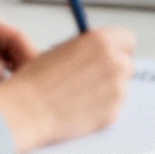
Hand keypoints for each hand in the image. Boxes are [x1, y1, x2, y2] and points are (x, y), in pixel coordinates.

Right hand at [0, 28, 138, 153]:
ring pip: (121, 88)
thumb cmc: (36, 81)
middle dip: (113, 71)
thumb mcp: (62, 50)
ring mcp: (117, 90)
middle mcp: (115, 63)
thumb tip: (97, 54)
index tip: (110, 55)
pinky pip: (113, 109)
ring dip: (107, 91)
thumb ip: (87, 49)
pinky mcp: (113, 113)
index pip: (127, 39)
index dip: (117, 48)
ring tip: (79, 97)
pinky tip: (79, 110)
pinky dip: (102, 110)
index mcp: (102, 41)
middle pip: (127, 64)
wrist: (27, 110)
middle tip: (92, 79)